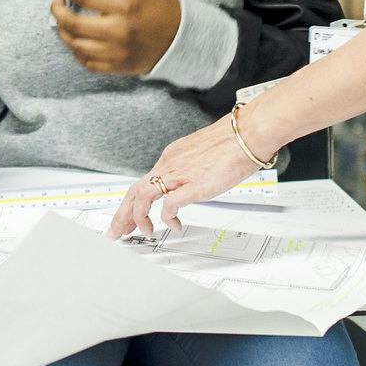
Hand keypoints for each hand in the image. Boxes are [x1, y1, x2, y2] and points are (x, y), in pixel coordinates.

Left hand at [49, 0, 180, 76]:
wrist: (182, 39)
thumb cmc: (161, 10)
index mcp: (125, 8)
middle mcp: (118, 31)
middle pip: (73, 24)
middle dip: (57, 11)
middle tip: (55, 2)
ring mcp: (116, 53)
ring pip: (75, 46)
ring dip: (63, 32)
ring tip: (63, 22)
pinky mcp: (117, 67)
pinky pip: (87, 63)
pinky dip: (76, 51)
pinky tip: (76, 41)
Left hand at [108, 116, 261, 236]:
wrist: (248, 133)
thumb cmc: (234, 141)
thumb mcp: (202, 154)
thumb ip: (191, 169)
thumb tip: (192, 183)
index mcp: (171, 156)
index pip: (144, 182)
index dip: (132, 201)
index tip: (128, 215)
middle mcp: (170, 164)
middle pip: (134, 191)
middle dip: (122, 214)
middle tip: (117, 231)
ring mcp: (179, 174)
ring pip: (143, 197)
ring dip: (137, 218)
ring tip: (142, 232)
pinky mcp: (193, 185)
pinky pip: (169, 206)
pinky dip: (167, 218)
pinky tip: (174, 225)